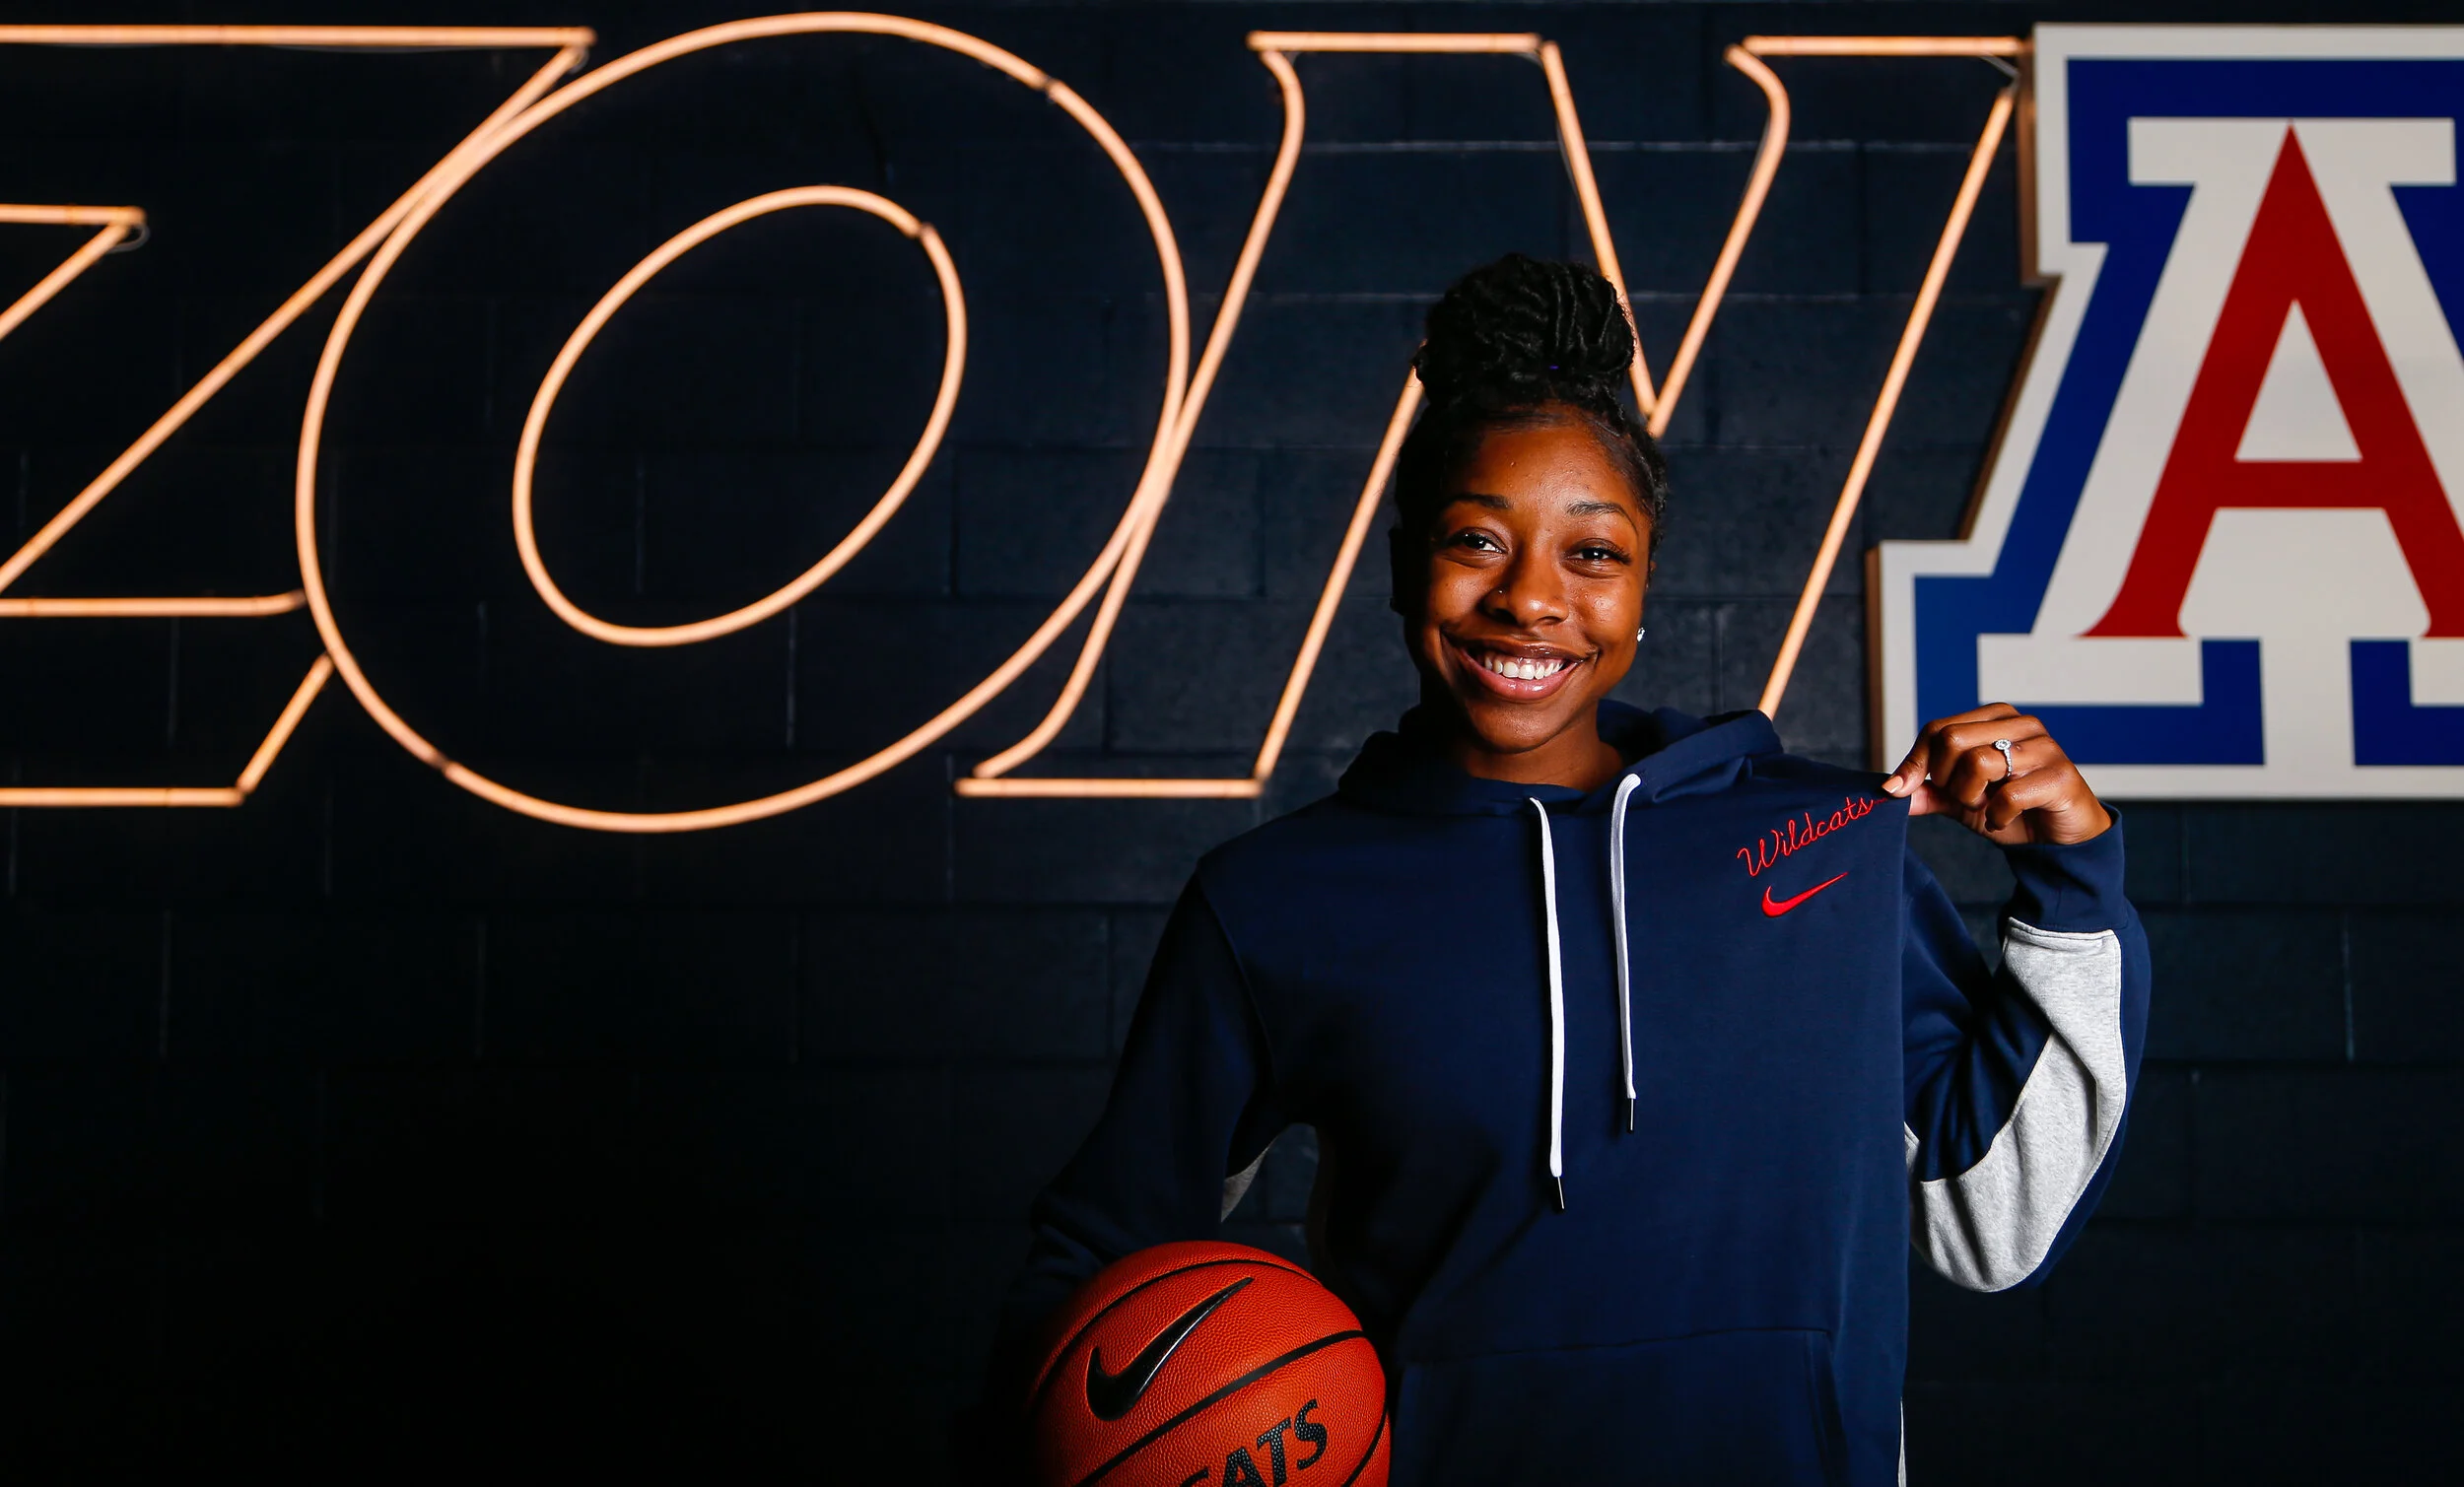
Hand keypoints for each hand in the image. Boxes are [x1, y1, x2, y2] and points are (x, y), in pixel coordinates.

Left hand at [1881, 703, 2112, 846]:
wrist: (2059, 840)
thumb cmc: (2013, 810)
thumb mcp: (1961, 800)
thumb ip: (1928, 791)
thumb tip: (1888, 789)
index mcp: (1995, 718)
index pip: (1938, 729)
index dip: (1915, 762)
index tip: (1901, 789)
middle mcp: (2021, 724)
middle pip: (1952, 739)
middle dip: (1946, 781)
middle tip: (1966, 799)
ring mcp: (2045, 747)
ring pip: (1978, 763)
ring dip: (1971, 798)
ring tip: (1987, 807)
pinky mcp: (2060, 776)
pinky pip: (2008, 795)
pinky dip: (1996, 815)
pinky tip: (2004, 819)